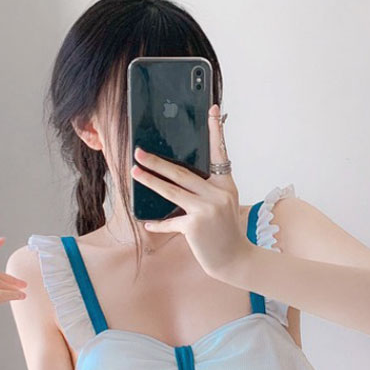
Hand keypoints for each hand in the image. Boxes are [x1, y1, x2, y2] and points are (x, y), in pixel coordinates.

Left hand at [131, 103, 251, 280]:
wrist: (235, 259)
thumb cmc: (226, 232)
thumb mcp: (223, 206)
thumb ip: (206, 191)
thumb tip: (177, 181)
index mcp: (225, 185)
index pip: (220, 152)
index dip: (216, 130)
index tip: (212, 110)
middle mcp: (217, 194)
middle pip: (182, 172)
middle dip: (157, 162)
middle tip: (139, 152)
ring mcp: (206, 209)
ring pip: (172, 190)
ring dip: (150, 181)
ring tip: (134, 172)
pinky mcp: (194, 226)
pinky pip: (170, 222)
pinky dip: (158, 224)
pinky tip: (147, 222)